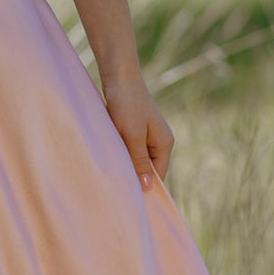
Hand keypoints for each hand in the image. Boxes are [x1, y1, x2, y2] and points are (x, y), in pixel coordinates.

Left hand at [101, 69, 173, 190]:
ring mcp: (147, 134)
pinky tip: (109, 157)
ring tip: (111, 174)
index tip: (128, 199)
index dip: (145, 188)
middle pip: (148, 169)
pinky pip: (130, 148)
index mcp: (164, 144)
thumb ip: (139, 161)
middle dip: (134, 177)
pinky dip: (121, 153)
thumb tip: (147, 188)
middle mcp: (159, 141)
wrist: (118, 75)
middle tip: (116, 189)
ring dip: (126, 164)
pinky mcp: (135, 128)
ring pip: (137, 159)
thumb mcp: (132, 136)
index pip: (158, 176)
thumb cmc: (126, 104)